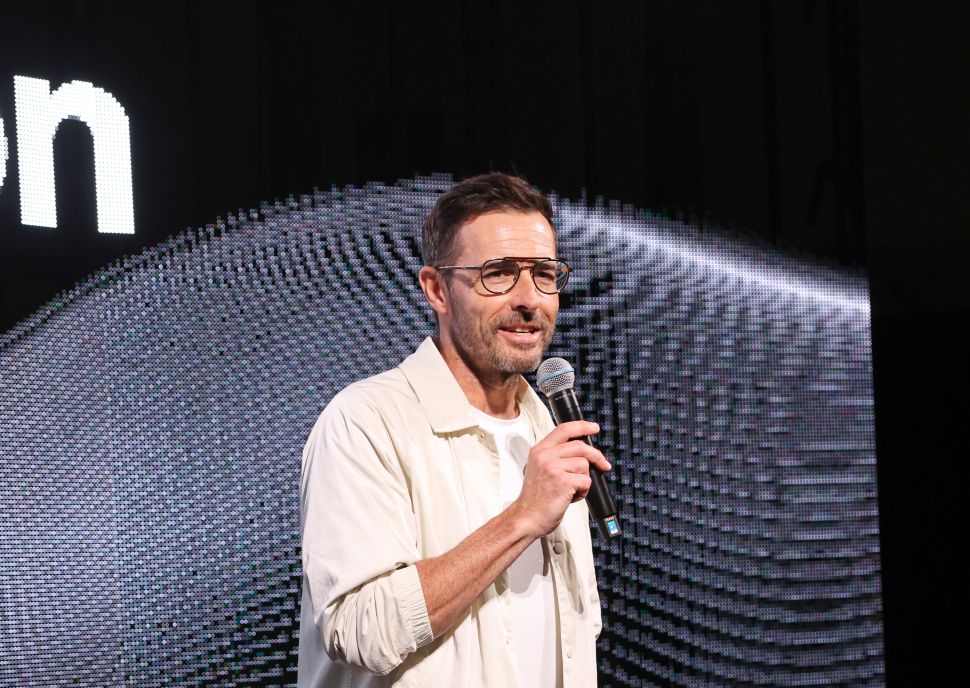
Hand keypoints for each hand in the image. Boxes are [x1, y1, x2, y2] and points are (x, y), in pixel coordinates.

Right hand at [508, 420, 611, 538]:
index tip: (594, 428)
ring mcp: (554, 468)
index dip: (582, 426)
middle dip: (596, 456)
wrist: (526, 518)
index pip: (564, 429)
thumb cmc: (534, 499)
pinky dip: (583, 492)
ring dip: (584, 480)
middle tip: (604, 465)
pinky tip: (570, 497)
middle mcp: (545, 456)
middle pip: (580, 446)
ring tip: (571, 490)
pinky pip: (586, 481)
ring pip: (584, 465)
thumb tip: (582, 452)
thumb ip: (555, 457)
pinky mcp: (564, 481)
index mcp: (539, 451)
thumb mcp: (539, 470)